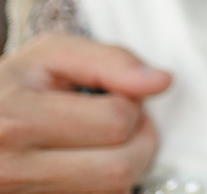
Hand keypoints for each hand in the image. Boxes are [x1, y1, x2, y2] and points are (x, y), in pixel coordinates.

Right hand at [0, 33, 171, 192]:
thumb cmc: (9, 87)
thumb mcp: (50, 55)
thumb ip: (110, 61)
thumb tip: (162, 81)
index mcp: (17, 121)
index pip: (116, 121)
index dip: (131, 104)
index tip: (118, 95)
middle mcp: (12, 170)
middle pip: (119, 168)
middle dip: (140, 141)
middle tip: (126, 121)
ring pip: (112, 192)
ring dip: (124, 163)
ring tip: (103, 140)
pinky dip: (104, 184)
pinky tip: (88, 161)